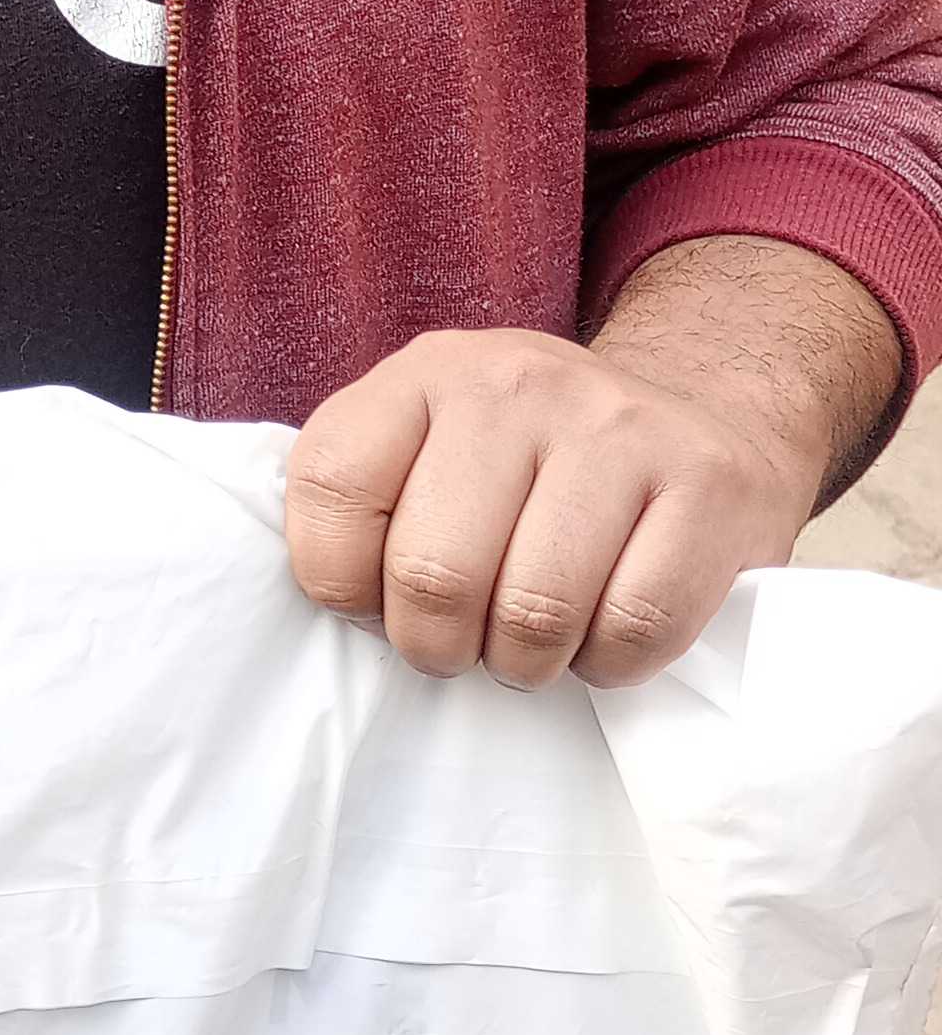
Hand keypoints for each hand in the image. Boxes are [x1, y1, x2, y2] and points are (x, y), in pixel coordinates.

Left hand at [284, 323, 817, 692]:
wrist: (702, 411)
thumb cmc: (534, 462)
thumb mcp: (431, 441)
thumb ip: (360, 498)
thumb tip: (327, 596)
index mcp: (428, 371)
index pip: (331, 487)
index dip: (343, 582)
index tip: (381, 597)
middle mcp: (518, 382)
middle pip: (432, 572)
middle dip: (437, 644)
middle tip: (465, 639)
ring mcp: (619, 427)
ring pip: (534, 613)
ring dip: (526, 663)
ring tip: (533, 641)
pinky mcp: (708, 485)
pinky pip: (635, 628)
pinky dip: (610, 662)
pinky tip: (606, 629)